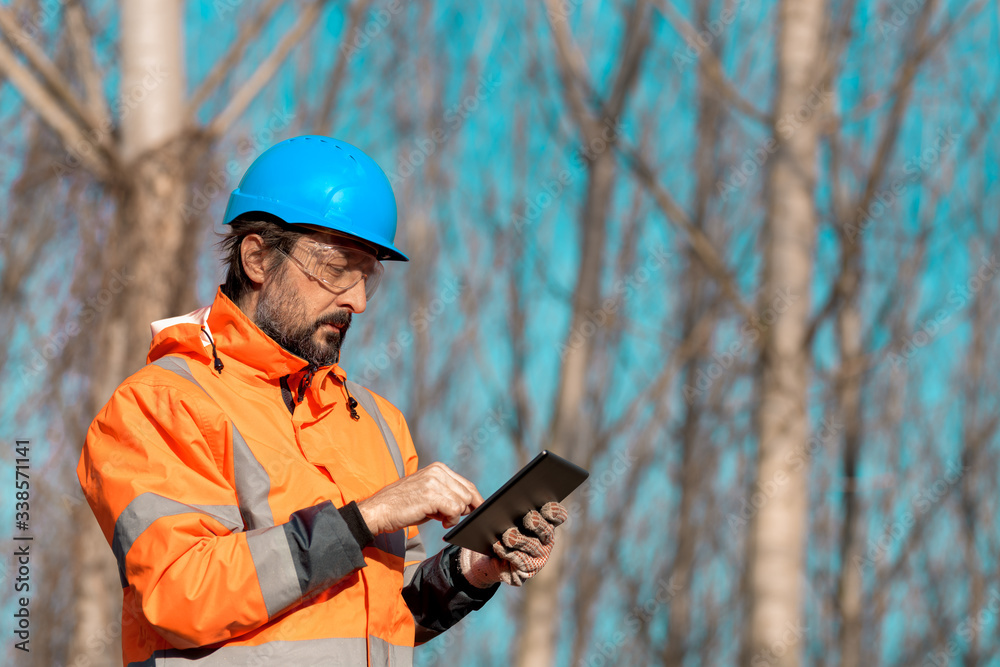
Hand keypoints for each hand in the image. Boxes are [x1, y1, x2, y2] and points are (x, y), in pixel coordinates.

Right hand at [357, 462, 483, 535]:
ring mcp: (435, 482)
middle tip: (449, 518)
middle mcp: (438, 472)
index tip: (476, 511)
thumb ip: (447, 494)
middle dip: (464, 510)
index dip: (475, 500)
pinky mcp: (432, 496)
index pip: (466, 484)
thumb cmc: (402, 505)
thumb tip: (470, 505)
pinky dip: (451, 520)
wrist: (379, 510)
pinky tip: (441, 522)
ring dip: (454, 516)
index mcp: (438, 468)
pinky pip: (455, 511)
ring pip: (463, 503)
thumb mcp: (427, 493)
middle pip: (468, 494)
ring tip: (439, 519)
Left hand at [460, 501, 568, 587]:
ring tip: (508, 535)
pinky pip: (520, 561)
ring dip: (520, 539)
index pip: (557, 515)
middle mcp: (545, 540)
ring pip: (532, 545)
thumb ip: (494, 502)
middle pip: (546, 529)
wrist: (490, 560)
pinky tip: (498, 546)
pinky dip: (508, 553)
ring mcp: (539, 557)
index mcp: (544, 522)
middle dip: (538, 523)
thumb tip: (483, 487)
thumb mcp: (498, 515)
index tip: (545, 507)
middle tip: (529, 518)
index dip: (554, 511)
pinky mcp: (528, 571)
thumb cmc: (497, 532)